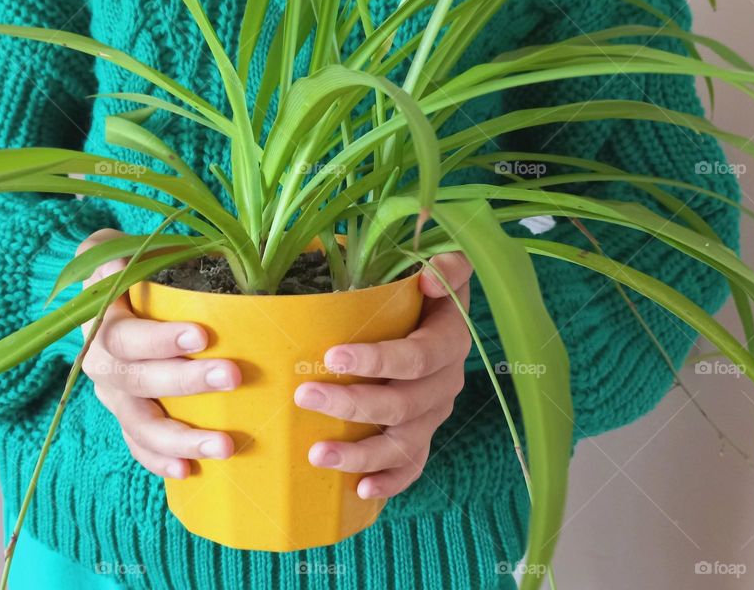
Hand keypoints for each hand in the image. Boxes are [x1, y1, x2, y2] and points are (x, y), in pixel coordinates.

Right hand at [78, 229, 240, 478]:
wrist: (101, 292)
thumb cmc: (126, 265)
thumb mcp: (119, 246)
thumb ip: (122, 251)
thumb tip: (123, 259)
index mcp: (103, 323)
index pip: (126, 336)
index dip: (160, 339)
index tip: (202, 336)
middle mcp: (102, 365)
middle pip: (138, 382)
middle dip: (186, 383)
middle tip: (232, 377)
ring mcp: (115, 397)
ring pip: (140, 424)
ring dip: (181, 437)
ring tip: (224, 446)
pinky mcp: (128, 417)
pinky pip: (138, 446)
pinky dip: (160, 460)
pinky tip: (189, 472)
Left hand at [295, 253, 471, 499]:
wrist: (436, 311)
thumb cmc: (423, 286)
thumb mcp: (439, 263)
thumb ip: (444, 265)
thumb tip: (429, 280)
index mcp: (449, 340)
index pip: (418, 357)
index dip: (379, 360)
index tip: (332, 356)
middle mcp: (445, 383)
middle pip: (403, 405)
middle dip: (352, 404)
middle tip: (304, 395)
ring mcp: (433, 414)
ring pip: (403, 444)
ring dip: (361, 453)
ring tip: (317, 454)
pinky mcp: (422, 434)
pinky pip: (412, 467)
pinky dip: (389, 481)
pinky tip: (359, 490)